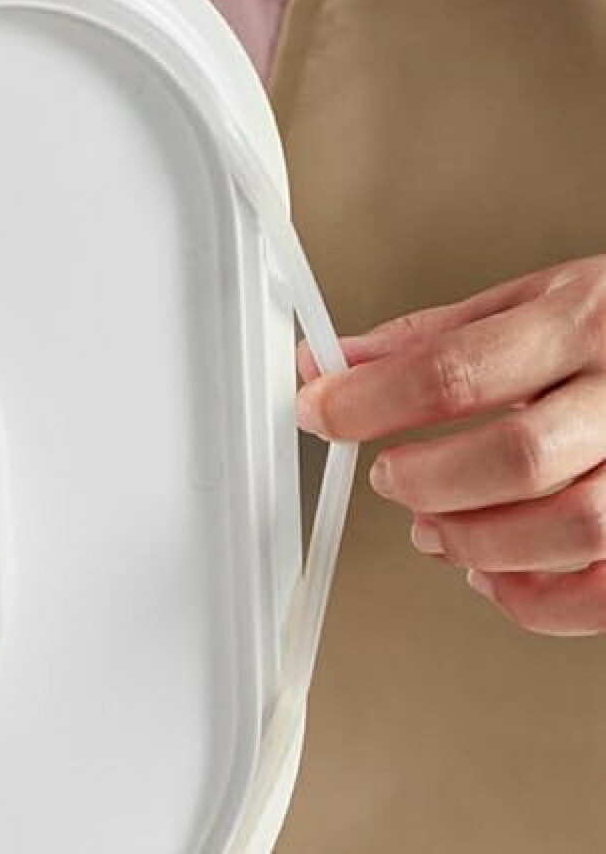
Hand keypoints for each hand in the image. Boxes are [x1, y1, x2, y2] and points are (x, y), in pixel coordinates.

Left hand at [296, 256, 605, 635]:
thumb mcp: (532, 300)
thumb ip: (429, 338)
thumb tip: (333, 361)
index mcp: (583, 322)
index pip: (454, 370)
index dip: (368, 400)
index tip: (320, 410)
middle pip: (515, 458)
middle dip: (426, 479)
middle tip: (389, 476)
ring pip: (572, 528)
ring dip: (477, 540)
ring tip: (434, 528)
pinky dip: (536, 598)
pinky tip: (493, 571)